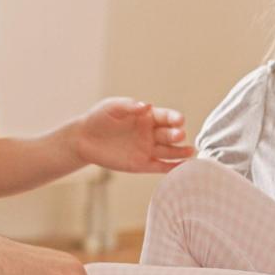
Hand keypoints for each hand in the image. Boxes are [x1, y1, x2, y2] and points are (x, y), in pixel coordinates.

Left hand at [71, 97, 194, 173]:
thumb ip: (129, 106)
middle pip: (169, 134)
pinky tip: (183, 168)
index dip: (174, 118)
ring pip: (168, 151)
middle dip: (176, 135)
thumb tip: (146, 106)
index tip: (180, 120)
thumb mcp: (112, 107)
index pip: (166, 117)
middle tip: (180, 135)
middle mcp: (151, 133)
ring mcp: (147, 149)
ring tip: (190, 152)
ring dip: (180, 152)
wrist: (83, 138)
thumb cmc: (99, 117)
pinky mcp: (141, 164)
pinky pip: (160, 167)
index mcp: (147, 116)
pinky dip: (171, 168)